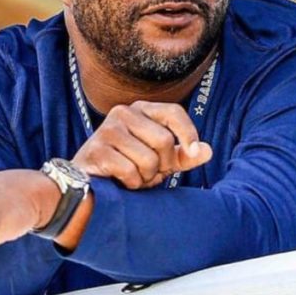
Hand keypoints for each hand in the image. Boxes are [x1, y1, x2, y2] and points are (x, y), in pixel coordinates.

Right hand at [72, 101, 212, 189]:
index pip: (174, 112)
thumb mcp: (162, 160)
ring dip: (146, 176)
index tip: (193, 152)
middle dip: (163, 164)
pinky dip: (132, 183)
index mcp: (141, 110)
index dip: (188, 133)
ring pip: (149, 158)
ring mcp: (107, 130)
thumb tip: (208, 151)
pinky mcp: (95, 150)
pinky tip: (121, 181)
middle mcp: (123, 113)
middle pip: (164, 140)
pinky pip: (130, 171)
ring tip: (135, 176)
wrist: (87, 184)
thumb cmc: (128, 168)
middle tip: (151, 172)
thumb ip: (185, 155)